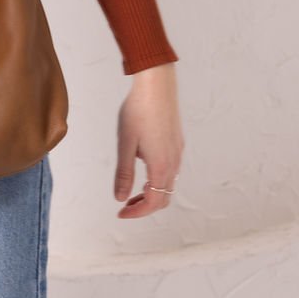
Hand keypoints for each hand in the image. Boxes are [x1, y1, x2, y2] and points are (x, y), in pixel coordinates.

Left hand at [114, 62, 184, 218]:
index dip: (136, 213)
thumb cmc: (138, 110)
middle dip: (144, 206)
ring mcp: (177, 152)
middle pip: (164, 198)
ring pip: (168, 184)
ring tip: (132, 189)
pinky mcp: (177, 142)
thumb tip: (120, 198)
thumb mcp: (125, 144)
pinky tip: (143, 167)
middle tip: (125, 206)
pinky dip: (158, 179)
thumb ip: (124, 173)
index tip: (120, 213)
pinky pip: (171, 170)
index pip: (153, 203)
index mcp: (161, 166)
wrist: (157, 84)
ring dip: (152, 193)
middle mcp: (173, 162)